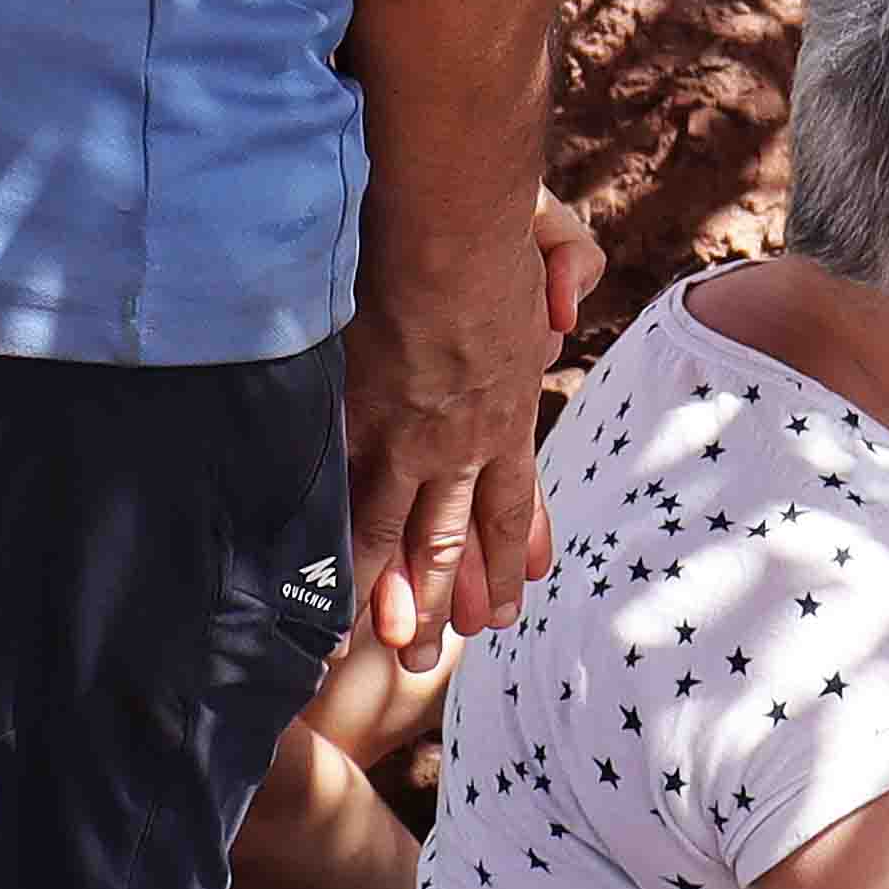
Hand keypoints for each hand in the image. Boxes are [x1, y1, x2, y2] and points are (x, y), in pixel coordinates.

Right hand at [345, 186, 600, 647]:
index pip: (510, 497)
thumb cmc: (491, 227)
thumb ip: (567, 268)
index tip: (507, 600)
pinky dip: (335, 548)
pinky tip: (320, 590)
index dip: (509, 550)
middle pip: (452, 535)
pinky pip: (342, 500)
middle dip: (446, 601)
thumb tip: (565, 310)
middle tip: (433, 661)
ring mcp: (403, 439)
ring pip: (396, 535)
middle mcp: (459, 438)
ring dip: (394, 600)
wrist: (445, 230)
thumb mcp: (551, 245)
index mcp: (507, 406)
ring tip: (389, 652)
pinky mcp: (353, 422)